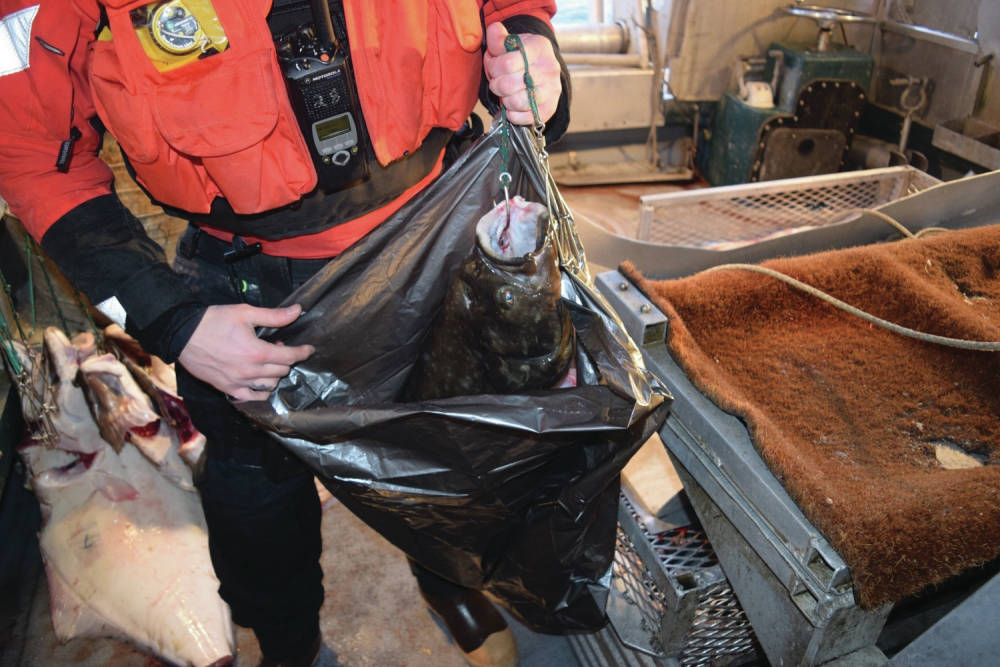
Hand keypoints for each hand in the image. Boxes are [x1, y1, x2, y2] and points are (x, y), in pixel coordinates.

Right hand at [178, 303, 314, 401]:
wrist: (182, 335)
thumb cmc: (213, 321)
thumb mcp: (245, 313)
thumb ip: (274, 316)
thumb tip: (297, 311)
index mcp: (256, 352)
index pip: (290, 357)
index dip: (303, 352)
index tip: (308, 349)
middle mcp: (250, 371)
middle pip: (282, 371)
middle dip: (285, 359)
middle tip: (276, 346)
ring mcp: (238, 383)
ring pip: (270, 385)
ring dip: (274, 374)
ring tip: (266, 361)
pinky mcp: (227, 389)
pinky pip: (253, 397)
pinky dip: (261, 390)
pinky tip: (260, 380)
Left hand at [483, 22, 560, 125]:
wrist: (542, 71)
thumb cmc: (524, 57)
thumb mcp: (512, 44)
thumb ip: (499, 39)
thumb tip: (494, 29)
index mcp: (539, 48)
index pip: (507, 63)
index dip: (493, 68)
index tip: (494, 67)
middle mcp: (549, 68)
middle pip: (509, 84)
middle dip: (496, 84)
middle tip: (497, 82)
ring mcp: (552, 90)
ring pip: (516, 102)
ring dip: (504, 99)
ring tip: (505, 94)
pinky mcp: (549, 109)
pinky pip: (524, 118)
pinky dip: (513, 114)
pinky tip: (512, 106)